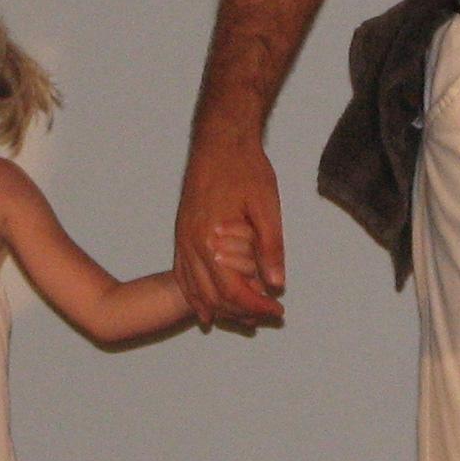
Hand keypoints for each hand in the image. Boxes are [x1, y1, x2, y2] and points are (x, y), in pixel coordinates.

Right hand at [175, 132, 286, 328]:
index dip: (257, 306)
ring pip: (196, 290)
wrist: (220, 141)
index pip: (234, 291)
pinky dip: (193, 296)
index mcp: (211, 239)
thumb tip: (277, 283)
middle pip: (213, 297)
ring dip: (218, 309)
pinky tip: (203, 309)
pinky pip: (182, 275)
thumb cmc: (245, 169)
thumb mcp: (266, 207)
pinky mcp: (181, 234)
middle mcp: (191, 244)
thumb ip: (271, 247)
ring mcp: (182, 240)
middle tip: (265, 318)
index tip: (277, 311)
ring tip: (242, 319)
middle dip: (240, 313)